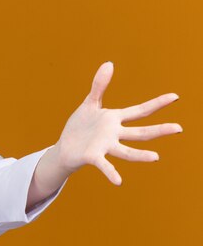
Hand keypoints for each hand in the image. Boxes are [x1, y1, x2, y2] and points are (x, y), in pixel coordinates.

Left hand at [54, 61, 181, 184]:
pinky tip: (118, 181)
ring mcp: (105, 146)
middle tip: (179, 128)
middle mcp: (114, 134)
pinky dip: (111, 172)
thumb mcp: (89, 103)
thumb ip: (99, 85)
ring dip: (140, 155)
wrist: (65, 147)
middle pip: (140, 132)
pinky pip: (103, 165)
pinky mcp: (92, 156)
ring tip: (155, 157)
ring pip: (126, 151)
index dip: (157, 104)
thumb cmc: (80, 127)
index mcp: (114, 119)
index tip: (175, 96)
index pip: (139, 110)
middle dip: (159, 130)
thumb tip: (110, 63)